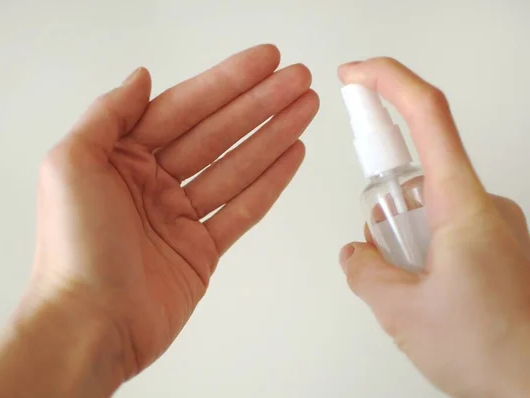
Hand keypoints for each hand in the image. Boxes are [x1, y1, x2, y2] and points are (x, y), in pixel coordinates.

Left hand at [31, 44, 317, 382]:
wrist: (90, 325)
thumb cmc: (73, 248)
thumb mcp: (71, 164)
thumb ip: (108, 114)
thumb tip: (141, 78)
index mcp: (121, 158)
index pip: (184, 108)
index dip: (226, 82)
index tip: (263, 62)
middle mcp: (152, 182)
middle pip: (217, 133)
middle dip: (259, 103)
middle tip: (298, 79)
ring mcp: (180, 216)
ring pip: (236, 166)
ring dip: (272, 136)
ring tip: (305, 108)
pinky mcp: (201, 248)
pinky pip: (242, 209)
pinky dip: (269, 182)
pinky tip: (291, 154)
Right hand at [338, 59, 529, 397]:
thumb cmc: (495, 351)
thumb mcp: (400, 311)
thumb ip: (364, 270)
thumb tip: (355, 253)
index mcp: (462, 206)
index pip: (427, 115)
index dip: (387, 82)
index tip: (355, 75)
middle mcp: (482, 205)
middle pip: (414, 175)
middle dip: (384, 213)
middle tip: (386, 257)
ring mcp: (491, 226)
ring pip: (424, 210)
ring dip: (402, 242)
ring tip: (414, 292)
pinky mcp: (493, 246)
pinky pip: (443, 230)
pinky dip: (421, 253)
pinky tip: (427, 293)